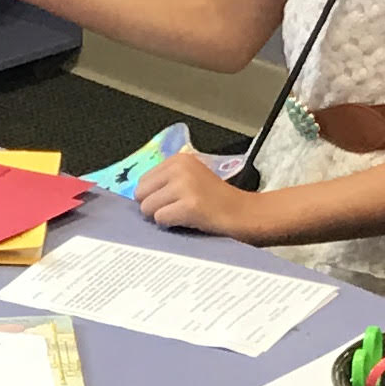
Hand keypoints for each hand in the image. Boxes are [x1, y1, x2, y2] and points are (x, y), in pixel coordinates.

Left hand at [132, 149, 250, 235]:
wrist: (247, 214)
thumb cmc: (218, 202)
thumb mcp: (192, 179)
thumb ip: (167, 182)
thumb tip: (137, 196)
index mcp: (179, 159)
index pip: (143, 181)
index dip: (153, 196)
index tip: (172, 201)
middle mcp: (180, 168)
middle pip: (140, 194)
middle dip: (153, 207)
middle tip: (176, 210)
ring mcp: (185, 186)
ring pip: (148, 208)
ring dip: (162, 217)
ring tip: (185, 215)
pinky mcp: (189, 206)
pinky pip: (161, 219)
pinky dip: (171, 225)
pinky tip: (189, 222)